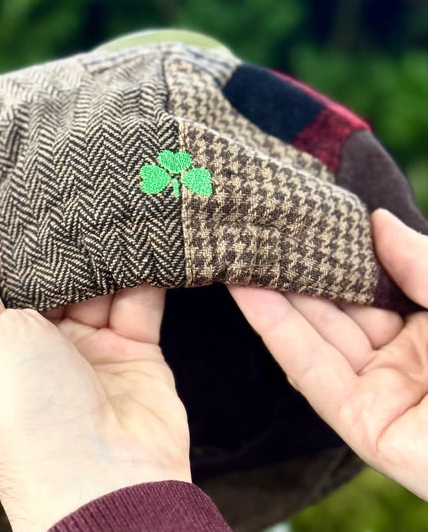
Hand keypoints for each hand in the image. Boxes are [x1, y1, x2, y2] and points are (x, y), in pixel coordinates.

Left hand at [0, 239, 190, 531]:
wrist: (111, 475)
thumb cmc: (29, 412)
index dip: (3, 253)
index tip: (19, 211)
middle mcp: (36, 350)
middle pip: (48, 282)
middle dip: (62, 248)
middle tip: (75, 201)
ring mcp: (89, 350)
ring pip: (97, 287)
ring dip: (106, 256)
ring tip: (116, 212)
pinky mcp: (134, 350)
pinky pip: (138, 303)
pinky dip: (142, 275)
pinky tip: (145, 244)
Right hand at [228, 208, 427, 500]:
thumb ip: (424, 265)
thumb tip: (377, 220)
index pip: (371, 286)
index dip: (336, 254)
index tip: (303, 220)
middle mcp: (402, 359)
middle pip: (335, 311)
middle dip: (294, 273)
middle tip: (254, 233)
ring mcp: (379, 394)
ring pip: (315, 339)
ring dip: (273, 298)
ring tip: (236, 255)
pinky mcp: (362, 426)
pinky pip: (314, 373)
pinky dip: (278, 332)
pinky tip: (249, 294)